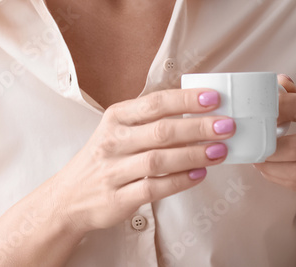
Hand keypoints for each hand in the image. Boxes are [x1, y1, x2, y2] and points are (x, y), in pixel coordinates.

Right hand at [49, 88, 234, 234]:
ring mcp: (114, 171)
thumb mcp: (118, 131)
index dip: (185, 100)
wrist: (69, 197)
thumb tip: (196, 110)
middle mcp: (113, 142)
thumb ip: (149, 120)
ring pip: (159, 160)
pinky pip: (154, 188)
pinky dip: (180, 181)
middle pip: (161, 130)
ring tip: (219, 151)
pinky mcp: (119, 198)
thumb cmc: (103, 159)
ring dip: (193, 154)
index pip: (154, 103)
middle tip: (226, 125)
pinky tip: (200, 175)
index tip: (213, 98)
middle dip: (198, 126)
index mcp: (115, 118)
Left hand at [252, 75, 295, 206]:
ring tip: (255, 157)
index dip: (271, 109)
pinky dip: (276, 177)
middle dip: (266, 147)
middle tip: (250, 142)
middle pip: (294, 146)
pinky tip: (267, 169)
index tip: (254, 113)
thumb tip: (278, 80)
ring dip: (268, 165)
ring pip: (295, 170)